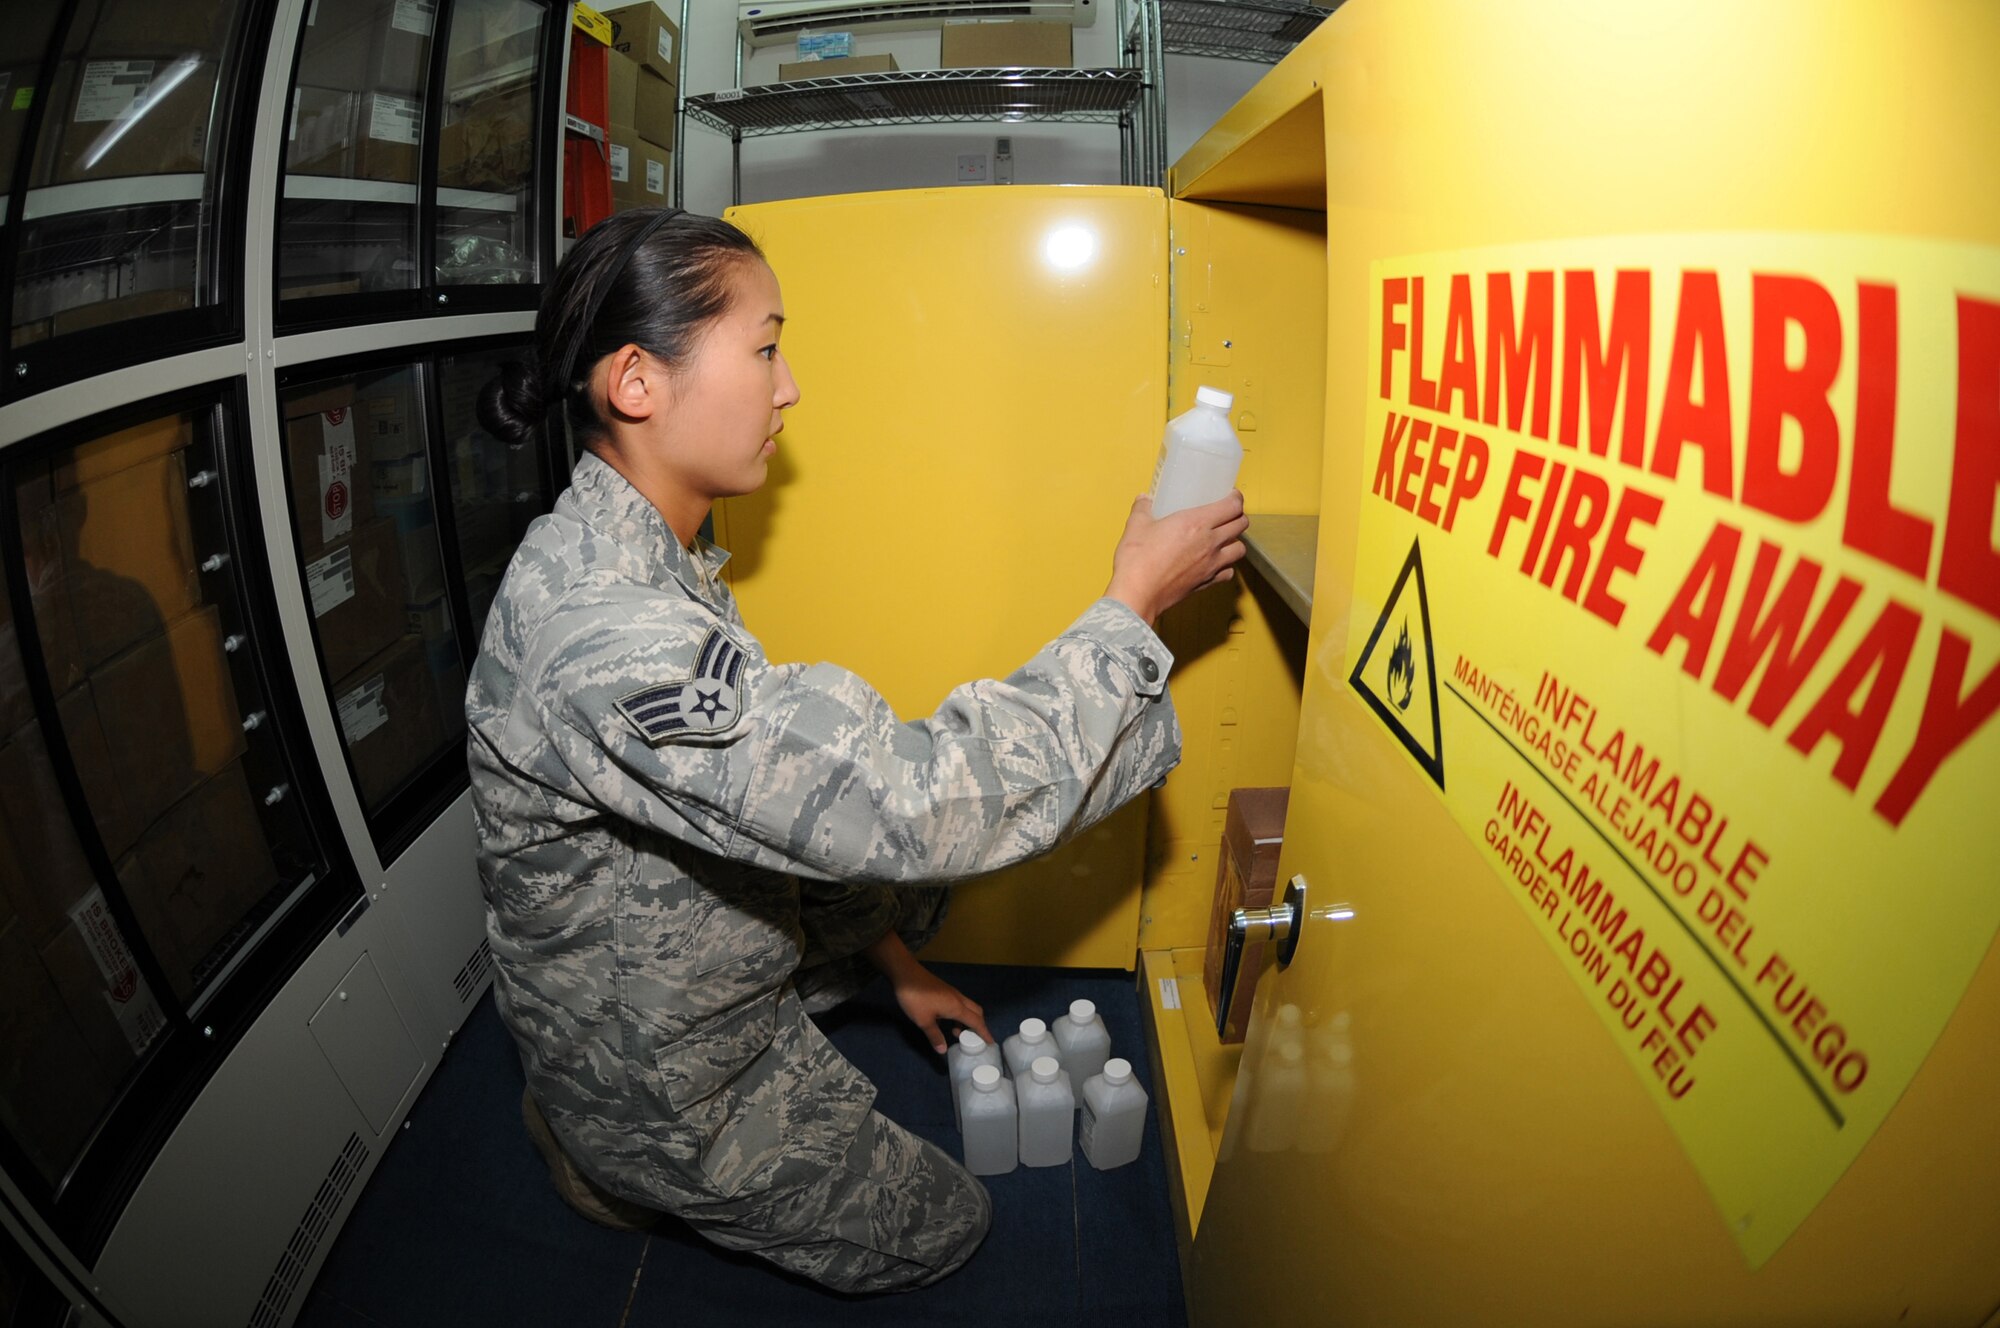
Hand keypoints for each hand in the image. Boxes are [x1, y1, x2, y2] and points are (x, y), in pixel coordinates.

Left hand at [890, 962, 993, 1053]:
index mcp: (956, 1007)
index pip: (976, 1022)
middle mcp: (958, 999)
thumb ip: (934, 1035)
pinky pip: (959, 1003)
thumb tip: (943, 1050)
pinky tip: (946, 1020)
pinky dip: (959, 1014)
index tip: (991, 1042)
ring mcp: (951, 993)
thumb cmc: (915, 998)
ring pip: (967, 1007)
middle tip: (975, 1038)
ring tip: (957, 1032)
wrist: (906, 974)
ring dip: (967, 1019)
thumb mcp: (923, 1021)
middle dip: (979, 1025)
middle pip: (976, 1012)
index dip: (984, 1032)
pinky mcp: (944, 990)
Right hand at [1104, 491, 1248, 625]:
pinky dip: (1227, 567)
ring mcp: (1211, 564)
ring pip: (1240, 549)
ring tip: (1225, 539)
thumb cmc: (1138, 560)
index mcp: (1196, 523)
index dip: (1236, 498)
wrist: (1138, 592)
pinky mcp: (1206, 582)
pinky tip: (1215, 563)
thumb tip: (1143, 500)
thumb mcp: (1136, 526)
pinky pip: (1228, 573)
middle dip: (1238, 516)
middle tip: (1228, 514)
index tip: (1232, 496)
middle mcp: (1210, 542)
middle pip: (1241, 525)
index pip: (1232, 506)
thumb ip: (1142, 509)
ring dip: (1236, 541)